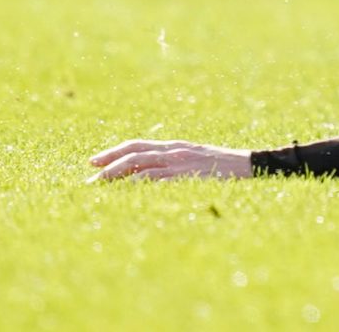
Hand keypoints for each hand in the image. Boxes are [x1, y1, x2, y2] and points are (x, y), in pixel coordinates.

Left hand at [90, 139, 252, 182]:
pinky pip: (153, 180)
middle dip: (107, 165)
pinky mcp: (184, 176)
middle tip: (89, 177)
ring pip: (138, 166)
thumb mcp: (196, 159)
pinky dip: (135, 185)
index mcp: (175, 146)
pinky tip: (122, 193)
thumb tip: (150, 174)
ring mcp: (178, 163)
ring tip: (98, 188)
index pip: (137, 145)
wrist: (249, 166)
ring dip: (114, 177)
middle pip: (133, 154)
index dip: (113, 152)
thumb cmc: (224, 167)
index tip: (94, 161)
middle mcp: (173, 151)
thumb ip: (175, 163)